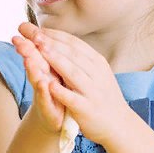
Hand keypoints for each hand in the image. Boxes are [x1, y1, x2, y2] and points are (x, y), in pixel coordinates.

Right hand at [12, 28, 64, 133]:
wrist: (58, 119)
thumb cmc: (55, 92)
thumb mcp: (51, 71)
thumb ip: (45, 53)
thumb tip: (40, 31)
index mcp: (45, 67)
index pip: (36, 51)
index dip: (30, 39)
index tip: (22, 26)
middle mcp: (41, 79)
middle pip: (33, 62)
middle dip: (26, 51)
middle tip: (17, 40)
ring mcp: (44, 94)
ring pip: (37, 79)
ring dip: (32, 69)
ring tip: (28, 59)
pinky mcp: (49, 108)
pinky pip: (46, 99)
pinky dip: (44, 92)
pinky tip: (44, 83)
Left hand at [16, 23, 129, 145]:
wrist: (119, 125)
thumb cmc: (102, 96)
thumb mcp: (97, 72)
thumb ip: (81, 58)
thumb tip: (60, 39)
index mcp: (97, 62)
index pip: (74, 44)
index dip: (55, 35)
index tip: (37, 28)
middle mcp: (96, 74)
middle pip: (72, 54)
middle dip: (52, 43)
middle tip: (34, 33)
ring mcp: (92, 91)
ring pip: (73, 72)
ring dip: (56, 60)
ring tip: (40, 50)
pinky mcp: (87, 109)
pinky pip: (73, 98)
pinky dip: (61, 91)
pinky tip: (49, 85)